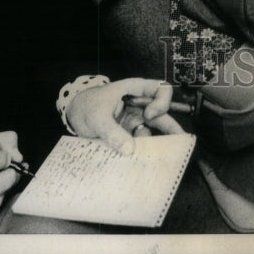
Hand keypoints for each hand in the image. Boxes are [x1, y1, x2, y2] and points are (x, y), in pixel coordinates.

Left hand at [66, 78, 182, 154]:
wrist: (73, 115)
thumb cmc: (86, 105)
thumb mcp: (96, 117)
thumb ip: (111, 132)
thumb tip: (129, 149)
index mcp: (135, 90)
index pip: (160, 89)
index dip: (161, 102)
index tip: (149, 115)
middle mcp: (139, 105)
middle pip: (162, 114)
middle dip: (171, 130)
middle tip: (180, 146)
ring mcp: (135, 120)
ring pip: (153, 132)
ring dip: (155, 145)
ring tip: (157, 160)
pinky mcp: (129, 135)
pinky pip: (141, 143)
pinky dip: (143, 153)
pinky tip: (143, 163)